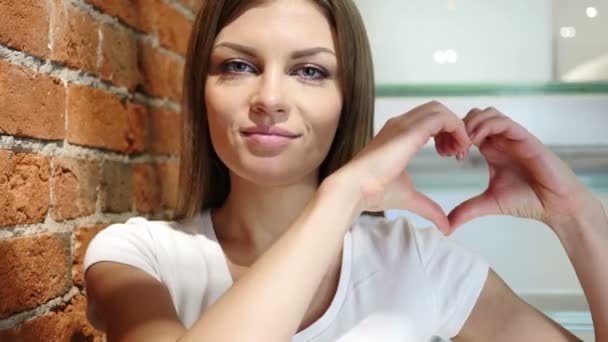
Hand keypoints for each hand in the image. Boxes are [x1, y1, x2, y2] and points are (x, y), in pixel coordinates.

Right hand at [330, 101, 471, 233]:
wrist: (355, 189)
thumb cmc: (373, 192)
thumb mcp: (409, 198)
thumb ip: (429, 208)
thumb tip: (445, 227)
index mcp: (398, 135)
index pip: (429, 120)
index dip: (446, 134)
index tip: (451, 156)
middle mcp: (400, 124)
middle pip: (436, 110)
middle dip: (453, 128)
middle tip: (456, 154)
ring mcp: (403, 124)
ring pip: (440, 110)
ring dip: (456, 128)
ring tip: (456, 153)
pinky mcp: (409, 131)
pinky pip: (441, 118)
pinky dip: (456, 129)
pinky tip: (455, 150)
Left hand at [447, 107, 597, 232]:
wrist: (556, 206)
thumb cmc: (527, 200)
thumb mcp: (489, 203)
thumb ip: (466, 211)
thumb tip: (446, 227)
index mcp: (490, 149)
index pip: (467, 129)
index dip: (453, 137)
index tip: (447, 155)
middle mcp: (500, 140)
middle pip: (474, 115)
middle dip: (458, 127)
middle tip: (452, 148)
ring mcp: (513, 137)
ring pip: (487, 113)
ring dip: (471, 124)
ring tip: (464, 144)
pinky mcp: (525, 138)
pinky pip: (503, 122)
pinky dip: (486, 126)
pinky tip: (476, 141)